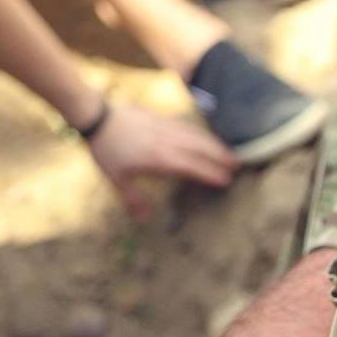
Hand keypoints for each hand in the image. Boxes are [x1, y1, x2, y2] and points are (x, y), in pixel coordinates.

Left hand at [87, 104, 236, 217]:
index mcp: (160, 158)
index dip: (211, 174)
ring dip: (214, 144)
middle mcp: (168, 142)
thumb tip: (144, 219)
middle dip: (220, 157)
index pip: (193, 167)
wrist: (99, 117)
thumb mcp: (117, 178)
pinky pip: (188, 127)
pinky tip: (205, 137)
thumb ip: (133, 198)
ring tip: (228, 152)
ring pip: (197, 136)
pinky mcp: (163, 118)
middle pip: (201, 149)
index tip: (226, 180)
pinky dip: (201, 133)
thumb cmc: (107, 149)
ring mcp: (167, 128)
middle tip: (238, 165)